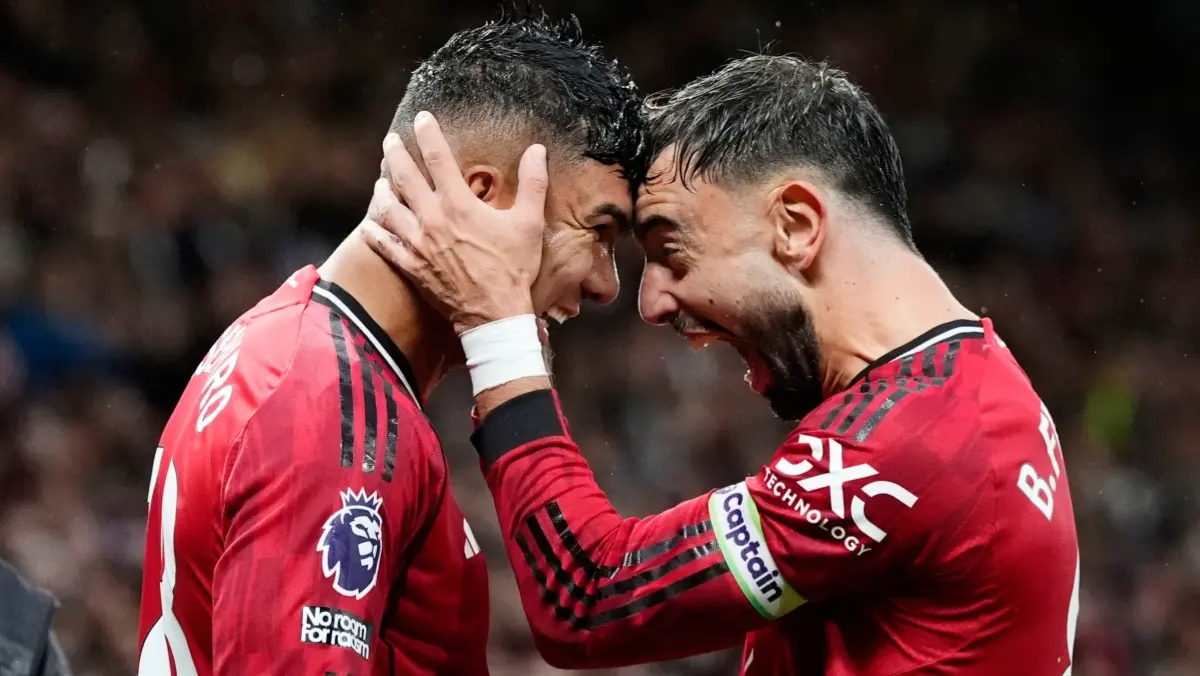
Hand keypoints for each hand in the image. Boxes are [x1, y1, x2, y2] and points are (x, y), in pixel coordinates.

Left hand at [360, 112, 548, 333]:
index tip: (422, 118)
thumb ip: (533, 183)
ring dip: (382, 191)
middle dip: (396, 155)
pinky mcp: (412, 267)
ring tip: (381, 180)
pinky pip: (385, 246)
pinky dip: (374, 234)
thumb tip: (537, 150)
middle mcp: (432, 219)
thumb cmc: (513, 268)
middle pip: (405, 178)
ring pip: (390, 209)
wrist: (494, 314)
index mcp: (459, 204)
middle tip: (390, 141)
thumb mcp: (529, 223)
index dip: (428, 134)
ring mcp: (418, 244)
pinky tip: (367, 225)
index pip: (438, 158)